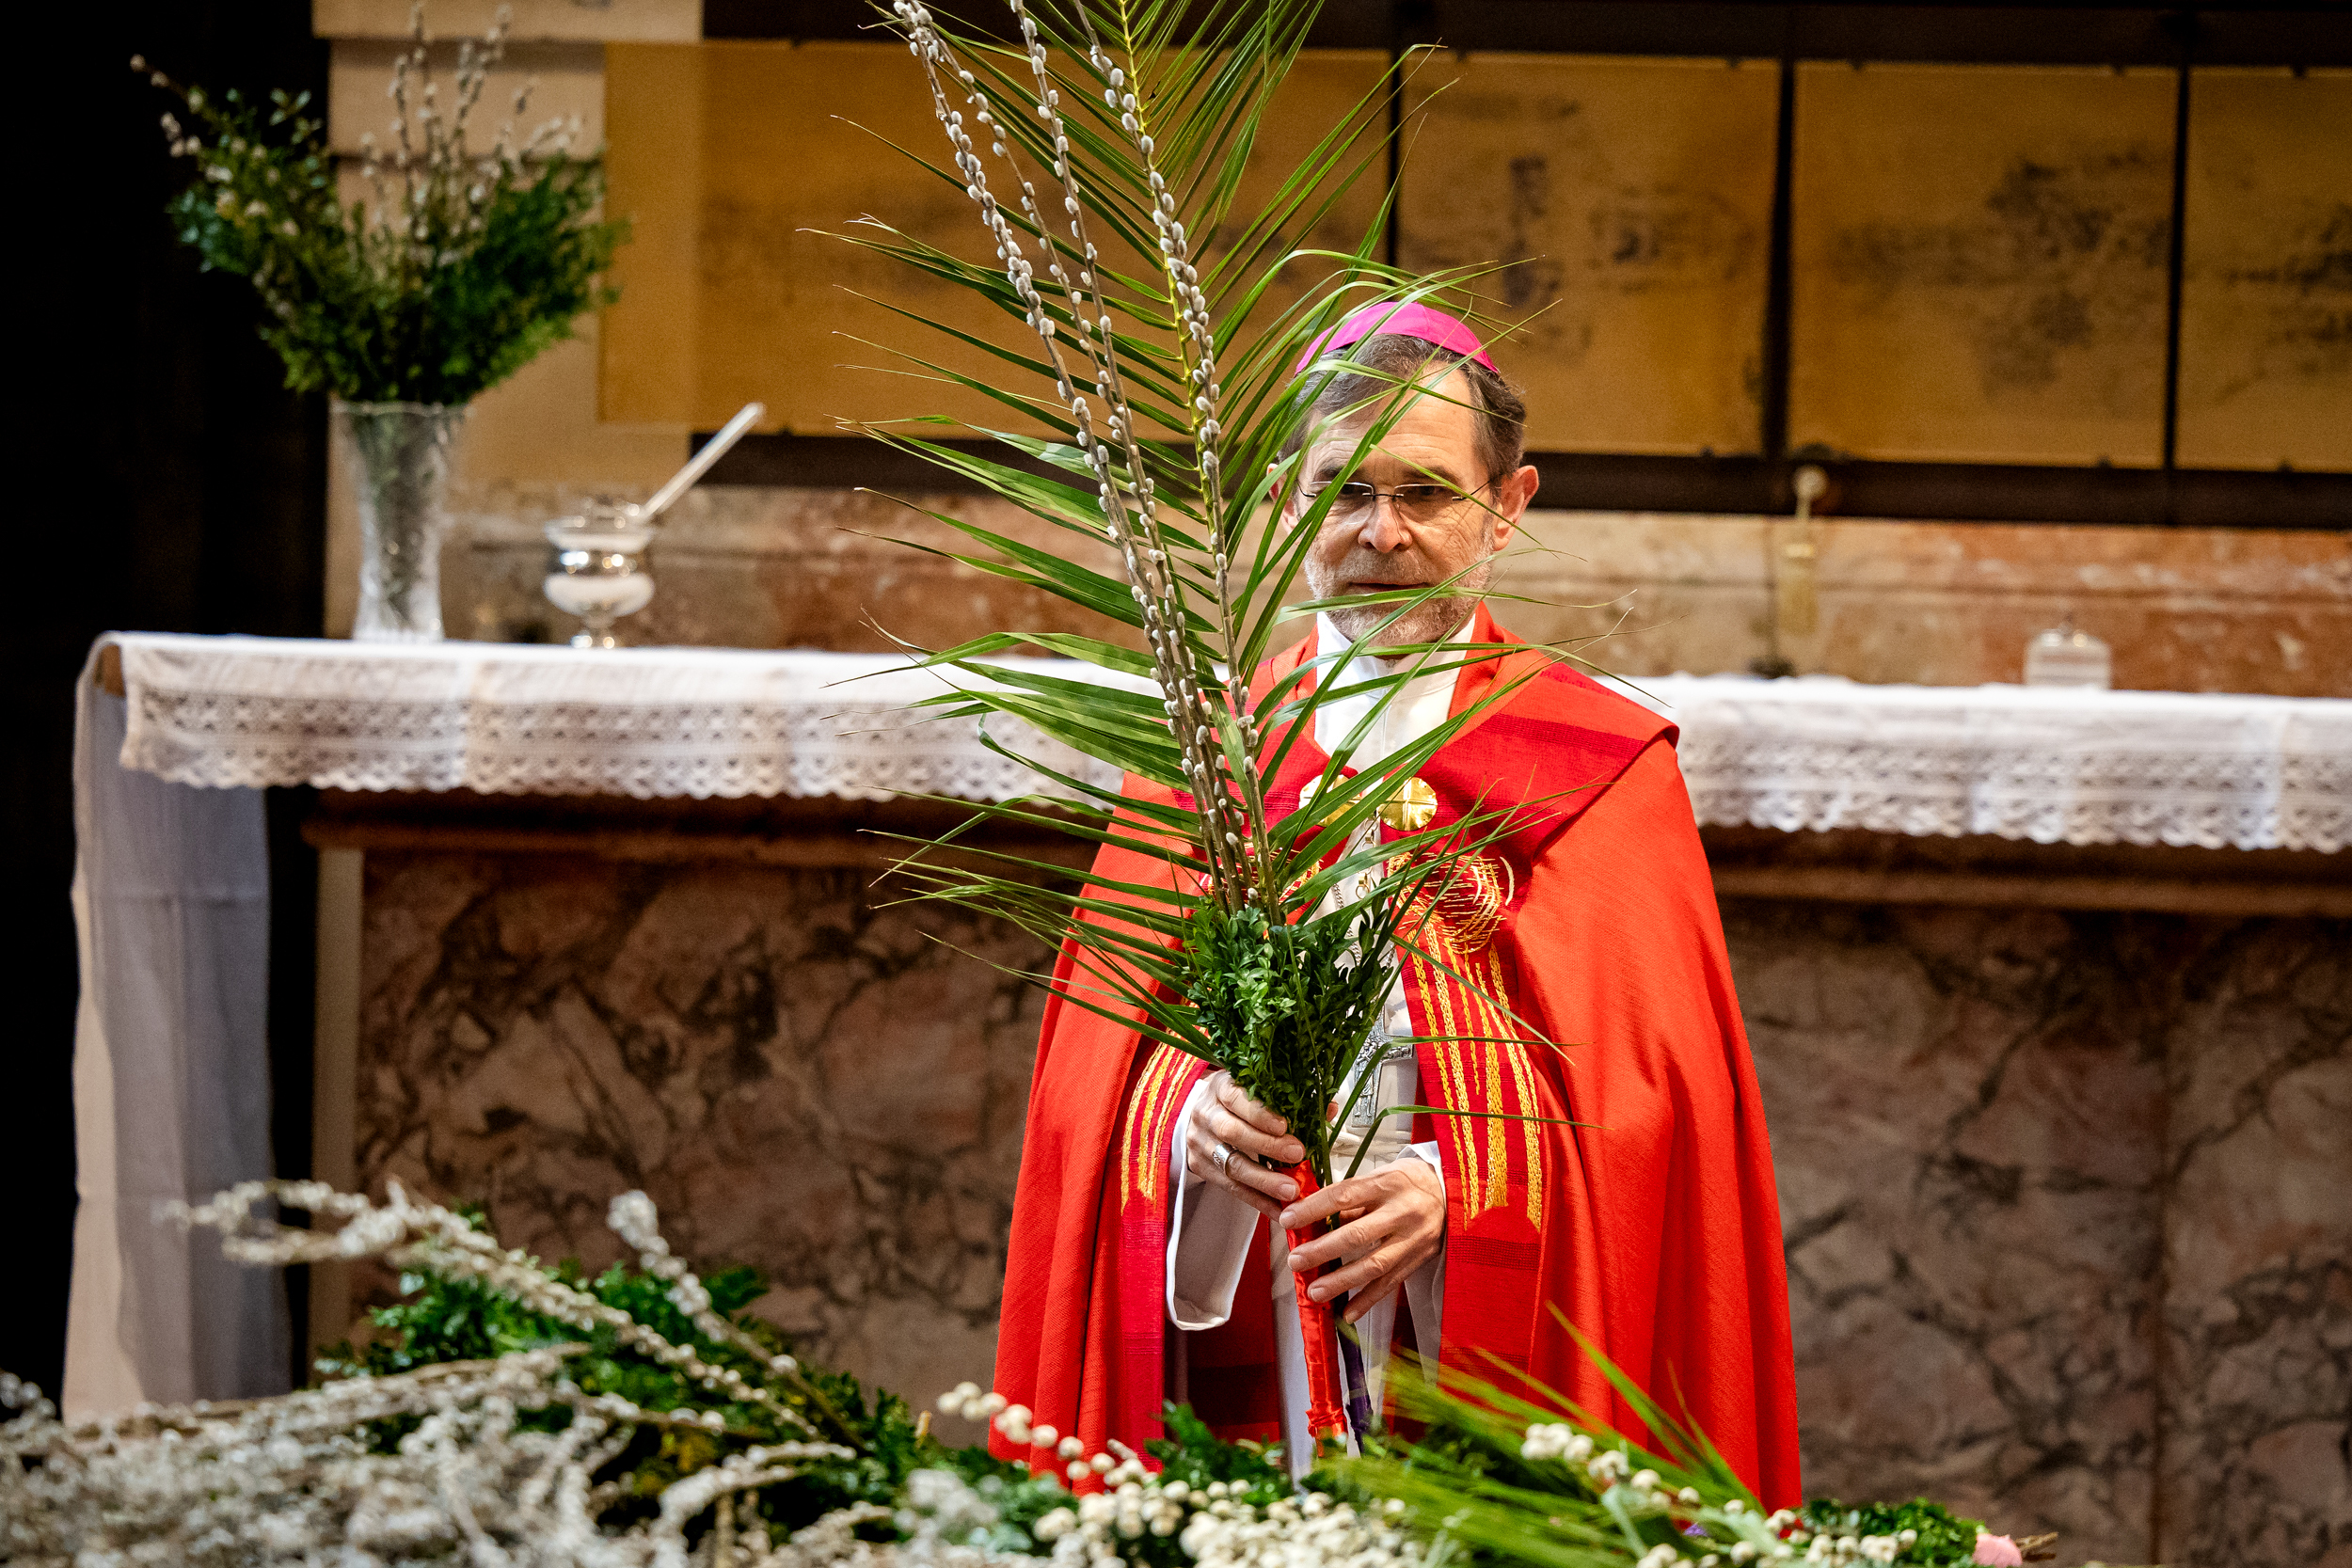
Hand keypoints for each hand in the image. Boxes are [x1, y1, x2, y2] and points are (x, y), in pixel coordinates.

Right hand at [1183, 1071, 1306, 1219]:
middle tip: (1297, 1154)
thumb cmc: (1234, 1102)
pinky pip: (1231, 1188)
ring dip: (1264, 1180)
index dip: (1260, 1114)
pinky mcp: (1201, 1168)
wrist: (1198, 1116)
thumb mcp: (1255, 1090)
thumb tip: (1327, 1109)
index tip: (1284, 1126)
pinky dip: (1257, 1200)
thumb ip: (1289, 1100)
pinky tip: (1277, 1208)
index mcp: (1220, 1087)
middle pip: (1232, 1132)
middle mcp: (1206, 1114)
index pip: (1235, 1097)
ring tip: (1290, 1190)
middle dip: (1267, 1146)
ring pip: (1231, 1164)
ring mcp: (1201, 1143)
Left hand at [1280, 1158, 1444, 1323]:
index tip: (1288, 1219)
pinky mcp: (1419, 1259)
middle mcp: (1402, 1211)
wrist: (1453, 1192)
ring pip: (1374, 1265)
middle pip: (1358, 1234)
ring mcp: (1413, 1238)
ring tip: (1314, 1291)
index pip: (1344, 1195)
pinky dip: (1368, 1300)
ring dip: (1342, 1281)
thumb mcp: (1380, 1176)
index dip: (1314, 1208)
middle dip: (1323, 1250)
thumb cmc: (1407, 1181)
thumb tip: (1311, 1218)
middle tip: (1295, 1261)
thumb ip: (1350, 1198)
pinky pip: (1391, 1283)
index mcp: (1387, 1183)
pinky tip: (1347, 1313)